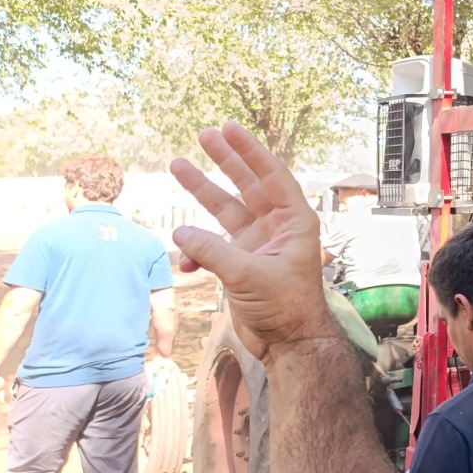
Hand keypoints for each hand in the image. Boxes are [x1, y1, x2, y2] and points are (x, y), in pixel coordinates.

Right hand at [169, 122, 331, 360]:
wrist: (289, 344)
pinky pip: (214, 246)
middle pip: (248, 185)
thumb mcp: (248, 275)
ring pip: (226, 210)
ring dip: (203, 192)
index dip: (250, 151)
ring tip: (178, 165)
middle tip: (205, 134)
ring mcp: (258, 244)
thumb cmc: (284, 307)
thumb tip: (179, 232)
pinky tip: (183, 260)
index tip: (229, 128)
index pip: (271, 175)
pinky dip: (197, 250)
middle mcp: (277, 227)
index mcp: (294, 221)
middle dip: (226, 161)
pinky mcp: (242, 263)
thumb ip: (211, 252)